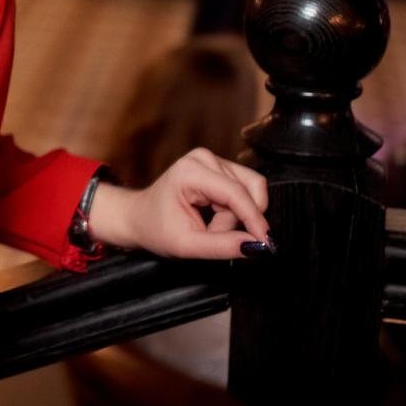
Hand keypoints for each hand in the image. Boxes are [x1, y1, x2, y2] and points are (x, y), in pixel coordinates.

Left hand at [89, 149, 272, 259]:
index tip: (267, 243)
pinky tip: (214, 217)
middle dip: (237, 220)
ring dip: (236, 216)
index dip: (254, 219)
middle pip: (245, 191)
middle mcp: (203, 158)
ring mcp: (212, 160)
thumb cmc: (156, 229)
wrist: (138, 218)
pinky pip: (244, 189)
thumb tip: (257, 247)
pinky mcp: (220, 167)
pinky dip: (235, 210)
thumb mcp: (186, 245)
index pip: (235, 193)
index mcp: (190, 171)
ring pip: (249, 191)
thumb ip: (222, 246)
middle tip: (212, 234)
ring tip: (210, 226)